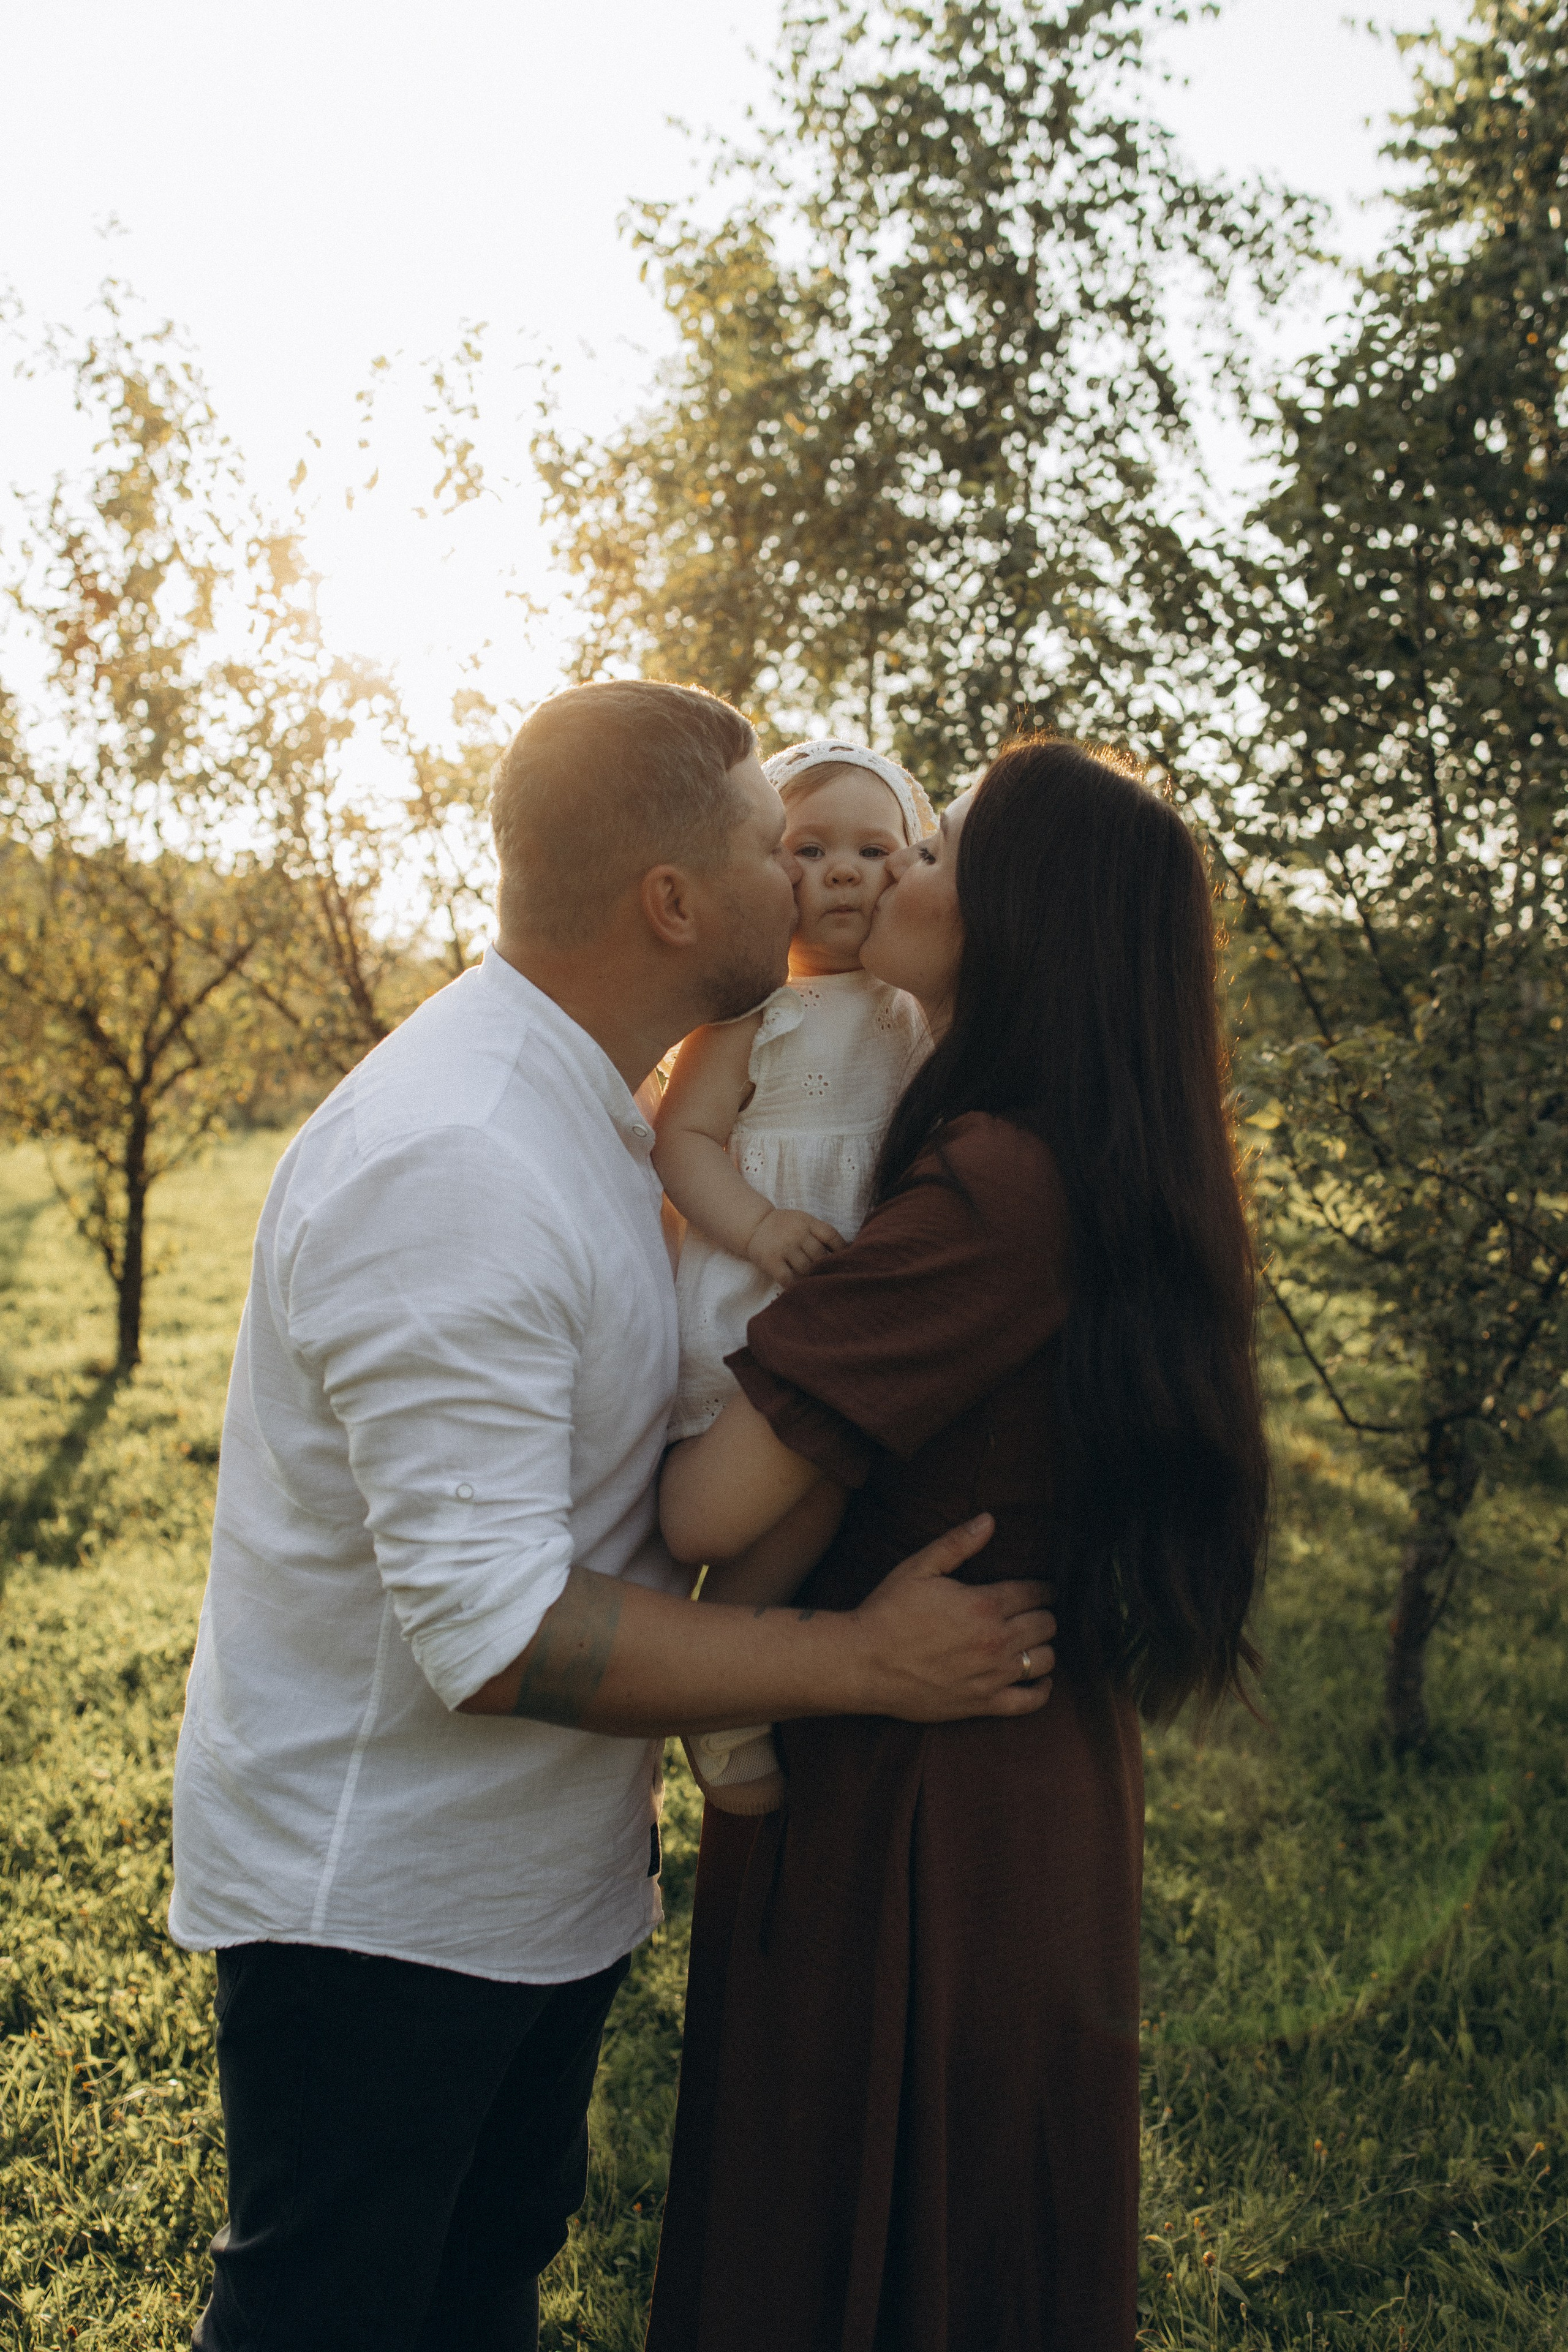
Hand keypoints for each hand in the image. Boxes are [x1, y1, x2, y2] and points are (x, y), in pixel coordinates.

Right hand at [746, 1206, 845, 1283]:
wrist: (754, 1225)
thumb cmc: (785, 1226)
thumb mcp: (803, 1221)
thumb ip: (820, 1233)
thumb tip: (846, 1252)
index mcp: (808, 1223)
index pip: (831, 1235)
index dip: (841, 1249)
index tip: (845, 1260)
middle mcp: (797, 1234)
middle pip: (819, 1255)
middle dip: (824, 1266)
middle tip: (828, 1276)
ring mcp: (784, 1247)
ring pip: (806, 1268)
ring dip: (810, 1277)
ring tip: (813, 1282)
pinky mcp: (771, 1261)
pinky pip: (787, 1278)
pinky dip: (794, 1286)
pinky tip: (798, 1288)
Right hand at [850, 1515, 1055, 1720]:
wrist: (862, 1663)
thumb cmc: (888, 1612)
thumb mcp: (919, 1568)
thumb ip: (957, 1543)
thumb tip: (989, 1520)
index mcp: (983, 1604)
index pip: (1035, 1593)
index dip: (1044, 1589)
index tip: (1044, 1589)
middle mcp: (995, 1640)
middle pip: (1045, 1625)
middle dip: (1044, 1615)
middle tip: (1034, 1613)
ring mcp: (991, 1675)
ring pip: (1044, 1659)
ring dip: (1044, 1648)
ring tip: (1033, 1641)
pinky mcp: (982, 1703)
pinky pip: (1029, 1701)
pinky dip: (1042, 1690)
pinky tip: (1041, 1680)